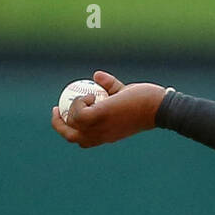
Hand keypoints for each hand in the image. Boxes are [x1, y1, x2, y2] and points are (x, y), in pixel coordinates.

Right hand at [52, 71, 166, 147]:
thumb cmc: (145, 103)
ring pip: (73, 126)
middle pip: (72, 138)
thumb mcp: (124, 94)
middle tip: (57, 109)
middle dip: (58, 125)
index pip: (82, 140)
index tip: (65, 115)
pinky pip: (79, 113)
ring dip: (70, 110)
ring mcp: (101, 128)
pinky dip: (79, 103)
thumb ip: (111, 86)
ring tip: (81, 97)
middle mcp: (101, 135)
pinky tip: (90, 95)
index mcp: (105, 135)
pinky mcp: (101, 116)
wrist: (157, 108)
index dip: (70, 129)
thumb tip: (96, 75)